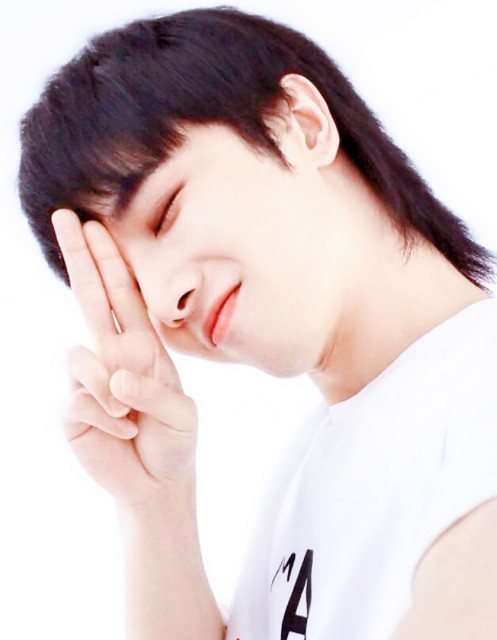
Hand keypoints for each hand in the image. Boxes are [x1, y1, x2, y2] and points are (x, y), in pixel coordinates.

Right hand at [52, 209, 197, 506]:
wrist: (159, 481)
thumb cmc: (175, 439)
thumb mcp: (182, 413)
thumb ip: (153, 390)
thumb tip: (114, 374)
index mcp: (143, 347)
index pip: (123, 296)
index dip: (109, 261)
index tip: (94, 225)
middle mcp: (113, 355)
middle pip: (90, 298)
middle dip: (80, 257)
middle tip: (65, 217)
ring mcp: (90, 381)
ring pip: (81, 358)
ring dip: (111, 390)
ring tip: (131, 416)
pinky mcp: (73, 409)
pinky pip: (81, 401)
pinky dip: (108, 421)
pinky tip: (123, 434)